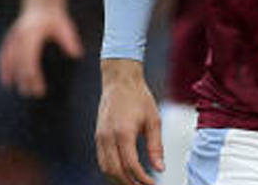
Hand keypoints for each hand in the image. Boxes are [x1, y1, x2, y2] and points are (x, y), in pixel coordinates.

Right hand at [0, 2, 84, 96]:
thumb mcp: (64, 26)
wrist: (41, 0)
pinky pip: (4, 53)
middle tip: (30, 93)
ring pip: (8, 59)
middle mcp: (19, 37)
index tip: (39, 88)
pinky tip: (6, 77)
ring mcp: (13, 37)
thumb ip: (69, 40)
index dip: (33, 76)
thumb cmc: (54, 15)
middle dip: (23, 79)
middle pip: (19, 63)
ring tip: (13, 88)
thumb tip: (77, 54)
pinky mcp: (11, 37)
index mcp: (31, 35)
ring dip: (10, 74)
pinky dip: (4, 66)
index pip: (30, 60)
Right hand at [95, 59, 162, 184]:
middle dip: (129, 183)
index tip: (152, 184)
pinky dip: (112, 170)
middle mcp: (107, 137)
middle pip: (115, 171)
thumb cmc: (140, 99)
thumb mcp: (154, 120)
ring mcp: (100, 137)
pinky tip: (124, 172)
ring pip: (105, 168)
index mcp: (123, 133)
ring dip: (119, 179)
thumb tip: (160, 168)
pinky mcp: (97, 137)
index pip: (130, 165)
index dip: (141, 178)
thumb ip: (156, 146)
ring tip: (135, 182)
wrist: (120, 82)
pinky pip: (102, 159)